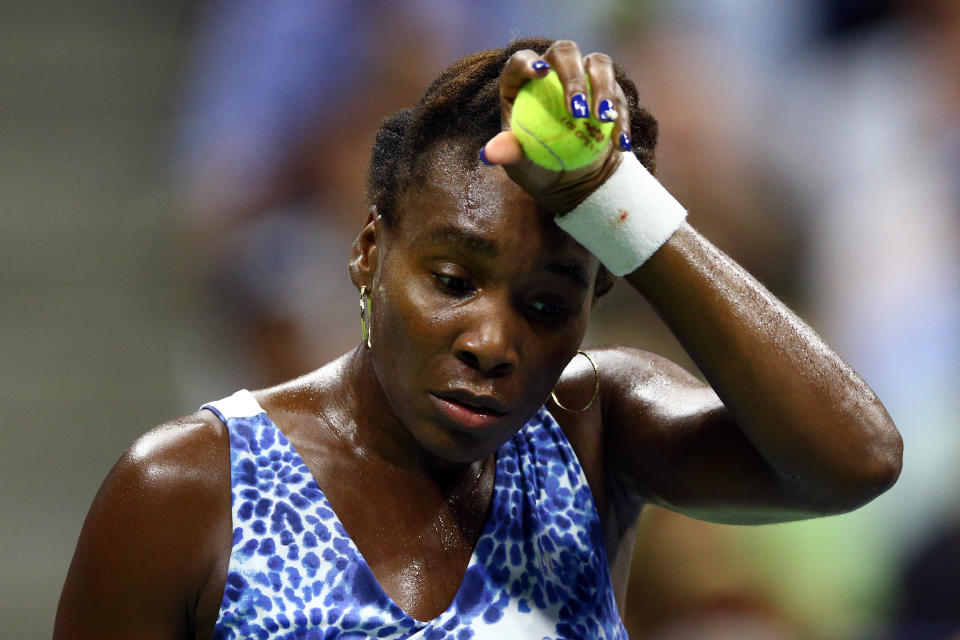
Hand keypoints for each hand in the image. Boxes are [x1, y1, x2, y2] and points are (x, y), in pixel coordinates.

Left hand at [481, 40, 632, 214]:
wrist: (573, 182)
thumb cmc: (538, 170)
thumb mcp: (520, 167)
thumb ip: (509, 155)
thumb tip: (489, 153)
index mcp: (521, 83)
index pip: (520, 60)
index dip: (528, 62)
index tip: (540, 73)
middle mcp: (553, 73)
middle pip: (564, 53)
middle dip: (573, 77)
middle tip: (578, 110)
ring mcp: (584, 79)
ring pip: (598, 64)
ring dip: (604, 89)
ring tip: (603, 120)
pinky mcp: (609, 93)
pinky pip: (619, 97)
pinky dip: (621, 119)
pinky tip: (619, 143)